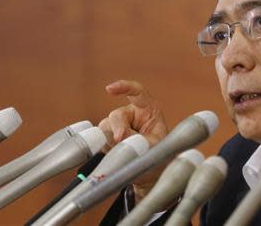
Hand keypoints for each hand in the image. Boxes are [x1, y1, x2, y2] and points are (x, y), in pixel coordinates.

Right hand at [98, 80, 168, 200]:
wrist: (153, 172)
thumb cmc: (159, 155)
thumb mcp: (154, 146)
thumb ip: (138, 139)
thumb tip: (118, 136)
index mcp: (149, 109)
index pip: (137, 92)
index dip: (124, 87)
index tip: (110, 89)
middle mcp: (132, 114)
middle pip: (116, 115)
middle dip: (117, 128)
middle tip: (120, 140)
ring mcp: (119, 124)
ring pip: (105, 127)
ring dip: (111, 141)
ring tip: (125, 152)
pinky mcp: (109, 136)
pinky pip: (100, 139)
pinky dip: (106, 147)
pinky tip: (116, 153)